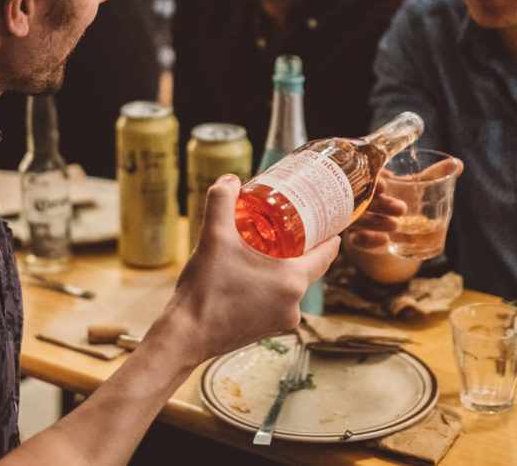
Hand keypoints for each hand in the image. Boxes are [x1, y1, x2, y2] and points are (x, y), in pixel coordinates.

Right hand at [166, 174, 339, 359]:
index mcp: (292, 281)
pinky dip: (272, 285)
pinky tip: (254, 273)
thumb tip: (229, 180)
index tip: (331, 221)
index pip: (326, 254)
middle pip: (309, 268)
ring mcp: (282, 321)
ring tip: (268, 246)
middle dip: (301, 247)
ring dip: (284, 267)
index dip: (330, 235)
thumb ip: (221, 202)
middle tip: (291, 226)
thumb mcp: (213, 237)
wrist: (185, 337)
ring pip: (292, 285)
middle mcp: (294, 305)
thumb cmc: (204, 290)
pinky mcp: (267, 330)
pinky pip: (279, 301)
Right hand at [342, 156, 462, 282]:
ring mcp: (357, 217)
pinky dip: (368, 240)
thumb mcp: (418, 187)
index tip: (387, 185)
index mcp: (373, 180)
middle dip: (381, 204)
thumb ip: (434, 175)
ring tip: (395, 225)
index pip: (366, 176)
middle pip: (362, 198)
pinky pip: (356, 239)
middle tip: (402, 209)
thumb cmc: (403, 199)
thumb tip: (457, 163)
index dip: (374, 180)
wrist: (393, 229)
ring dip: (375, 222)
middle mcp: (360, 197)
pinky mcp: (356, 236)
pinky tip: (384, 241)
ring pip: (358, 219)